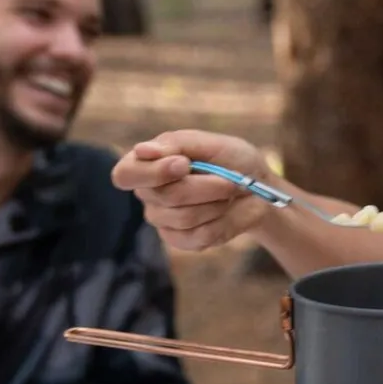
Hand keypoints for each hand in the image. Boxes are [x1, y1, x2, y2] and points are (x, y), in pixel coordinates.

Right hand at [112, 129, 273, 252]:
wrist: (257, 190)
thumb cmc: (232, 160)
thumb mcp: (210, 144)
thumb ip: (176, 145)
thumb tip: (141, 150)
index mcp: (147, 163)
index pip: (125, 175)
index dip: (153, 173)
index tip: (184, 165)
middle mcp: (148, 193)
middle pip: (164, 196)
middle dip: (203, 187)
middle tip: (228, 180)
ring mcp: (162, 220)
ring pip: (184, 217)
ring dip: (216, 204)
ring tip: (229, 193)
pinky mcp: (180, 240)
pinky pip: (197, 237)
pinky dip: (220, 222)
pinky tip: (225, 211)